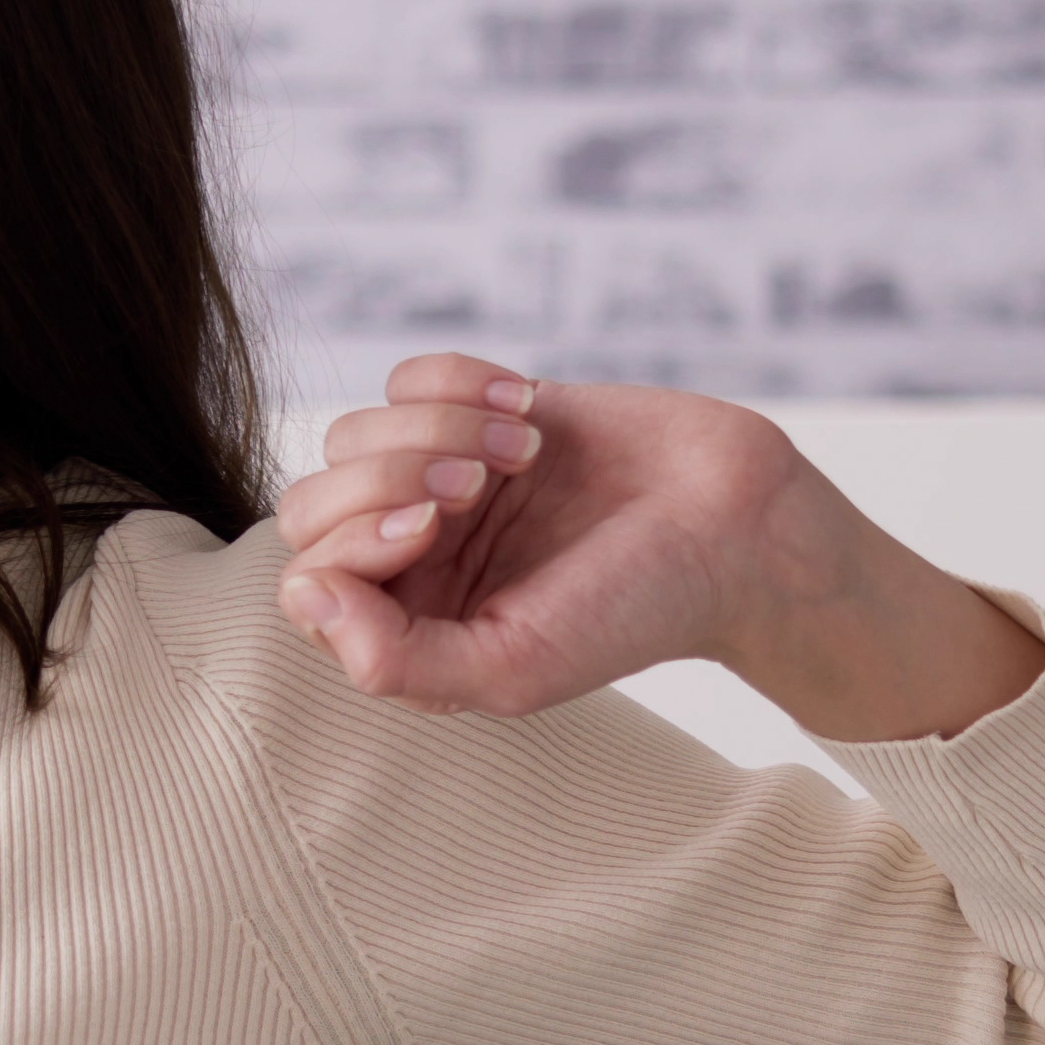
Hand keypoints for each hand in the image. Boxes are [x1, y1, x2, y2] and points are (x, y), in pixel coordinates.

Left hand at [271, 353, 1043, 742]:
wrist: (735, 526)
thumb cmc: (633, 611)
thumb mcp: (511, 669)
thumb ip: (394, 662)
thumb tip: (309, 597)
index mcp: (410, 630)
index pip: (308, 580)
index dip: (349, 541)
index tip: (434, 530)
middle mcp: (413, 560)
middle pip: (310, 502)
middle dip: (384, 479)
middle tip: (470, 488)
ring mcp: (442, 479)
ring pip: (353, 431)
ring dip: (435, 428)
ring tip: (520, 454)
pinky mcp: (480, 410)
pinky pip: (410, 374)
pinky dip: (462, 382)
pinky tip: (530, 413)